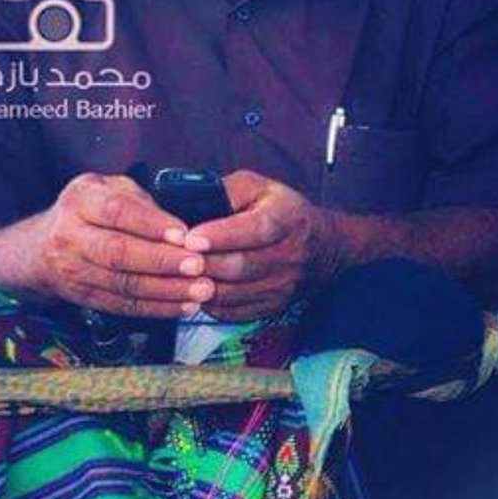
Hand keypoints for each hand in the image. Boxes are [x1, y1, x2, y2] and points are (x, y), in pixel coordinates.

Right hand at [15, 173, 215, 317]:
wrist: (41, 247)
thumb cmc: (89, 210)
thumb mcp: (109, 188)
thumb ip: (141, 202)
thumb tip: (179, 229)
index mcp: (80, 201)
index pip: (116, 211)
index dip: (151, 224)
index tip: (185, 234)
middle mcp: (70, 236)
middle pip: (118, 253)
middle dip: (162, 261)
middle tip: (198, 265)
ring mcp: (74, 271)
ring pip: (123, 285)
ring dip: (166, 290)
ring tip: (200, 289)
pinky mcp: (84, 297)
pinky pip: (123, 306)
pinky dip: (156, 308)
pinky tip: (183, 305)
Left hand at [179, 170, 339, 319]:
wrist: (323, 247)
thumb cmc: (282, 212)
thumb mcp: (259, 187)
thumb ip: (227, 190)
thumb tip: (193, 200)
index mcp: (286, 218)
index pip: (254, 229)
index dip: (221, 236)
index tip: (191, 238)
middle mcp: (289, 254)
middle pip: (240, 266)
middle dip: (204, 263)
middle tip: (174, 258)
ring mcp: (283, 285)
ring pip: (235, 292)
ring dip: (203, 286)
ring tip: (179, 276)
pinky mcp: (274, 305)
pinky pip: (236, 311)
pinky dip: (211, 304)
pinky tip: (196, 290)